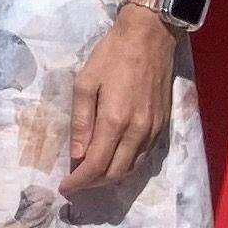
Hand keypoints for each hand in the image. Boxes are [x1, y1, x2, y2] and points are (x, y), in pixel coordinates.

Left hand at [65, 4, 175, 193]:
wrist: (150, 38)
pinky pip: (144, 156)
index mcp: (115, 121)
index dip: (79, 181)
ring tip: (90, 176)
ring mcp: (154, 129)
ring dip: (111, 177)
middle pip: (116, 172)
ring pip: (132, 167)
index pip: (96, 165)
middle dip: (93, 184)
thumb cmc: (111, 56)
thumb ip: (81, 122)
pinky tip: (113, 160)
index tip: (64, 189)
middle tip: (75, 184)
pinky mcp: (163, 125)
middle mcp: (138, 131)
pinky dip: (127, 165)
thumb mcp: (85, 84)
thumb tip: (77, 154)